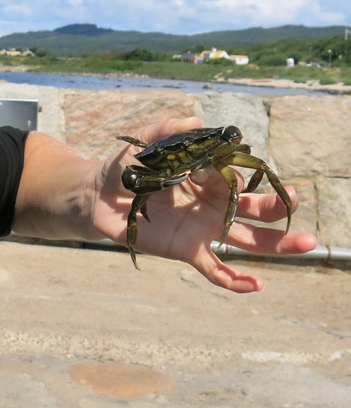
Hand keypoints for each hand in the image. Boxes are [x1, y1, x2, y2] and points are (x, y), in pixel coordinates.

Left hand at [91, 117, 317, 292]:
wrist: (99, 196)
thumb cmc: (126, 167)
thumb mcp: (146, 143)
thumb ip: (168, 130)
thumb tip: (192, 122)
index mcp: (210, 175)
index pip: (237, 175)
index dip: (237, 172)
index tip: (228, 165)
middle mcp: (214, 203)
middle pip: (254, 208)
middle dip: (277, 205)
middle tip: (293, 200)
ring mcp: (204, 228)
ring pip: (246, 239)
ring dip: (277, 244)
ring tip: (307, 244)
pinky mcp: (187, 249)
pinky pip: (215, 269)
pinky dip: (235, 280)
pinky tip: (257, 286)